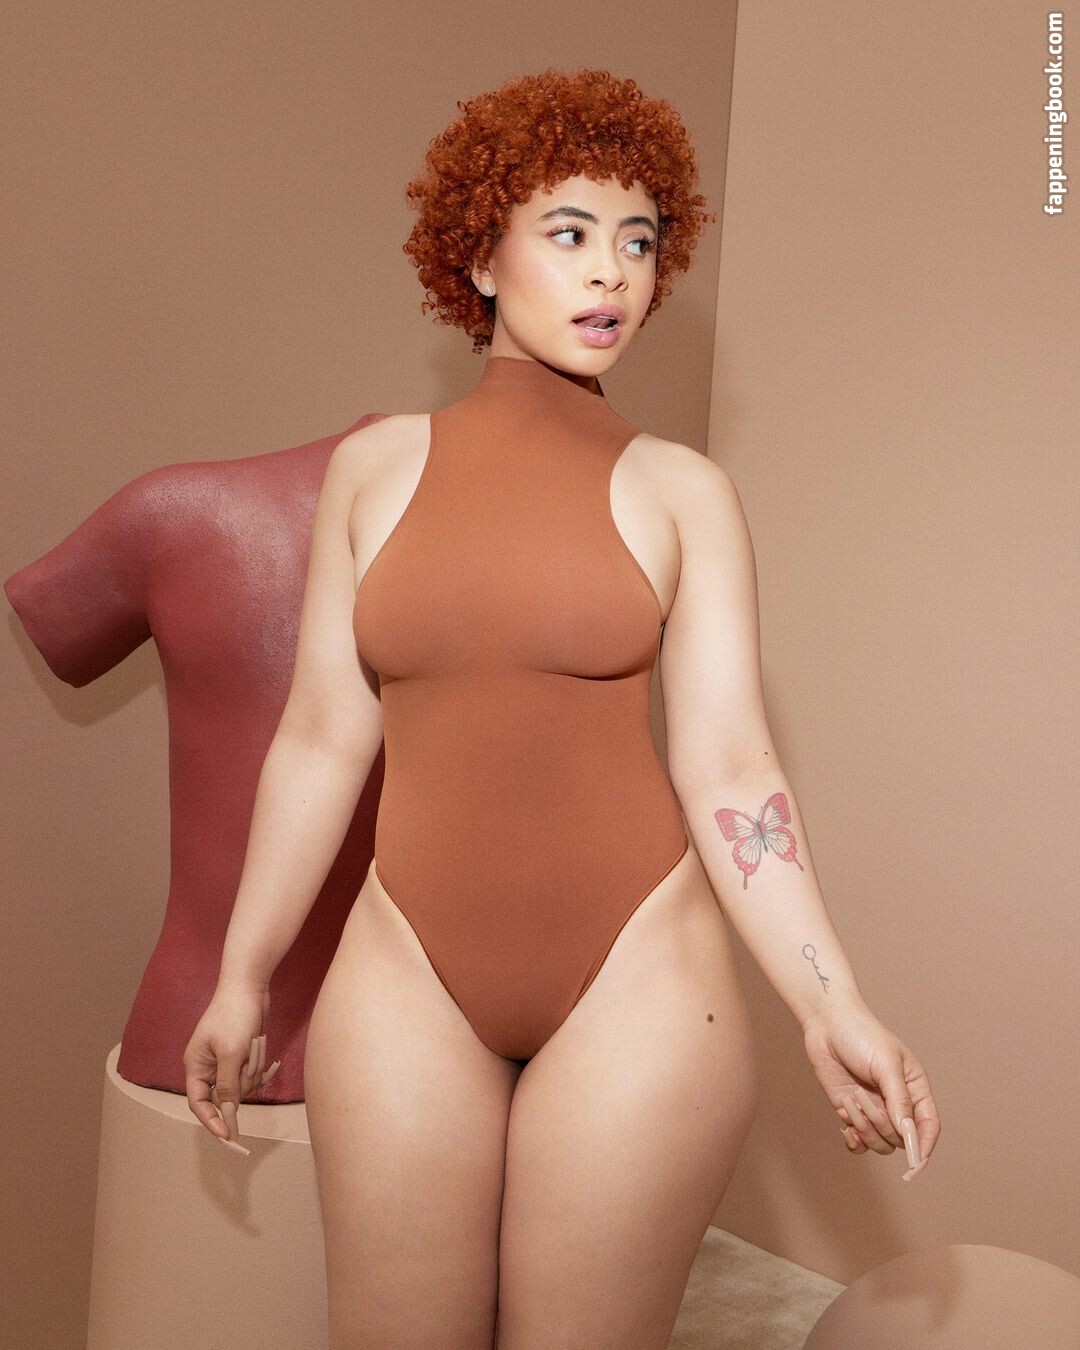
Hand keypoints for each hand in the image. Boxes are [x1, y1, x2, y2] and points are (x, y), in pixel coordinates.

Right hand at [183, 981, 280, 1154]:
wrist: (249, 986)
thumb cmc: (234, 1015)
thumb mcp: (231, 1053)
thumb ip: (228, 1086)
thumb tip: (228, 1114)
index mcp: (196, 1066)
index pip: (199, 1104)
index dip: (212, 1122)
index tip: (228, 1136)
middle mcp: (208, 1066)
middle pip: (226, 1095)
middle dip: (242, 1081)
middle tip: (247, 1058)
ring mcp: (226, 1060)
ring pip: (244, 1084)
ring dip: (253, 1067)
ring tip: (254, 1041)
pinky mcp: (242, 1054)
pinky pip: (253, 1072)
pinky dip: (261, 1062)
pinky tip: (263, 1044)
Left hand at [801, 998, 939, 1180]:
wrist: (827, 1024)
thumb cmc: (861, 1035)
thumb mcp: (886, 1064)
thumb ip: (899, 1099)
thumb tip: (910, 1134)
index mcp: (915, 1089)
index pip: (928, 1126)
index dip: (925, 1146)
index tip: (917, 1163)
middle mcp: (897, 1103)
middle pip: (901, 1139)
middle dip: (881, 1125)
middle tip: (863, 1099)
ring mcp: (874, 1110)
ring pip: (879, 1143)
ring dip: (864, 1127)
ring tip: (851, 1099)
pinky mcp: (852, 1112)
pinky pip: (859, 1143)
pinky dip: (854, 1140)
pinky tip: (846, 1126)